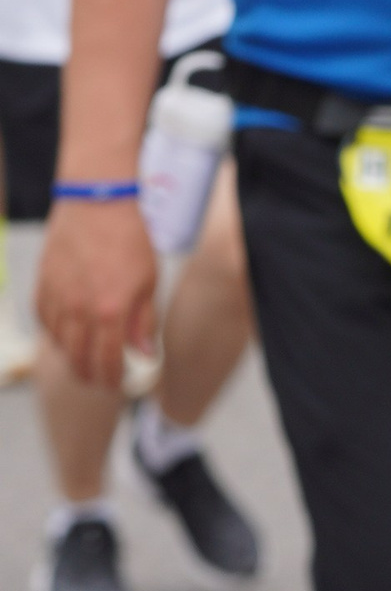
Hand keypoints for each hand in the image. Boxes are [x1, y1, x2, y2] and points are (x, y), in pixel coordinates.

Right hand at [36, 196, 159, 390]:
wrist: (95, 204)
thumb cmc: (128, 240)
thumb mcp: (148, 282)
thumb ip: (144, 321)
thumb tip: (144, 354)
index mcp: (110, 311)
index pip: (107, 361)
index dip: (110, 379)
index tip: (116, 386)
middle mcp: (79, 310)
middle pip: (78, 358)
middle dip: (88, 376)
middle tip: (98, 381)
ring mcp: (57, 298)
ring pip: (58, 343)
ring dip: (71, 357)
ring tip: (83, 361)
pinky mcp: (42, 285)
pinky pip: (44, 321)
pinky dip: (54, 334)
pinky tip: (65, 336)